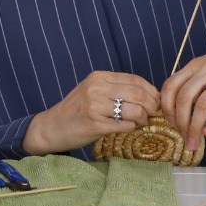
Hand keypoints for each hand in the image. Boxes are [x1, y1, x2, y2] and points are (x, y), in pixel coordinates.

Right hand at [24, 71, 161, 154]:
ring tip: (138, 122)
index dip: (151, 91)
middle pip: (138, 94)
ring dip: (142, 119)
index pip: (135, 80)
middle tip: (149, 114)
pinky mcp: (95, 124)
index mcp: (98, 77)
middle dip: (150, 106)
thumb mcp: (93, 91)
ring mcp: (95, 106)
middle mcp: (96, 89)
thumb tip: (150, 94)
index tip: (154, 101)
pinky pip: (126, 125)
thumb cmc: (76, 111)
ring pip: (135, 110)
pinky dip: (132, 128)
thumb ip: (116, 89)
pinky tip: (126, 128)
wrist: (51, 127)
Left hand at [161, 34, 205, 151]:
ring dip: (195, 126)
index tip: (171, 122)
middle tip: (184, 137)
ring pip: (202, 104)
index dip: (167, 106)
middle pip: (184, 98)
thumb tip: (179, 108)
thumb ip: (193, 81)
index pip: (170, 86)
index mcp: (194, 65)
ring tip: (195, 140)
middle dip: (180, 122)